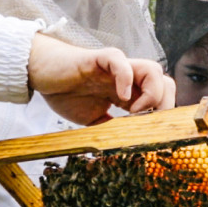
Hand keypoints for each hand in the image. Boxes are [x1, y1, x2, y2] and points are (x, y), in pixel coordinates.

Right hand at [27, 33, 175, 125]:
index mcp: (129, 93)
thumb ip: (109, 129)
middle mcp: (128, 79)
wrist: (42, 74)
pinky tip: (121, 97)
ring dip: (151, 93)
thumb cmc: (66, 93)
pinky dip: (126, 78)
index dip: (163, 115)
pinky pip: (121, 61)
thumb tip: (123, 148)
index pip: (161, 98)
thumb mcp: (92, 120)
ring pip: (152, 70)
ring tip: (134, 112)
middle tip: (148, 124)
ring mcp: (116, 67)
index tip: (153, 134)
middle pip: (165, 83)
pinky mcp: (100, 58)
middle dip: (164, 105)